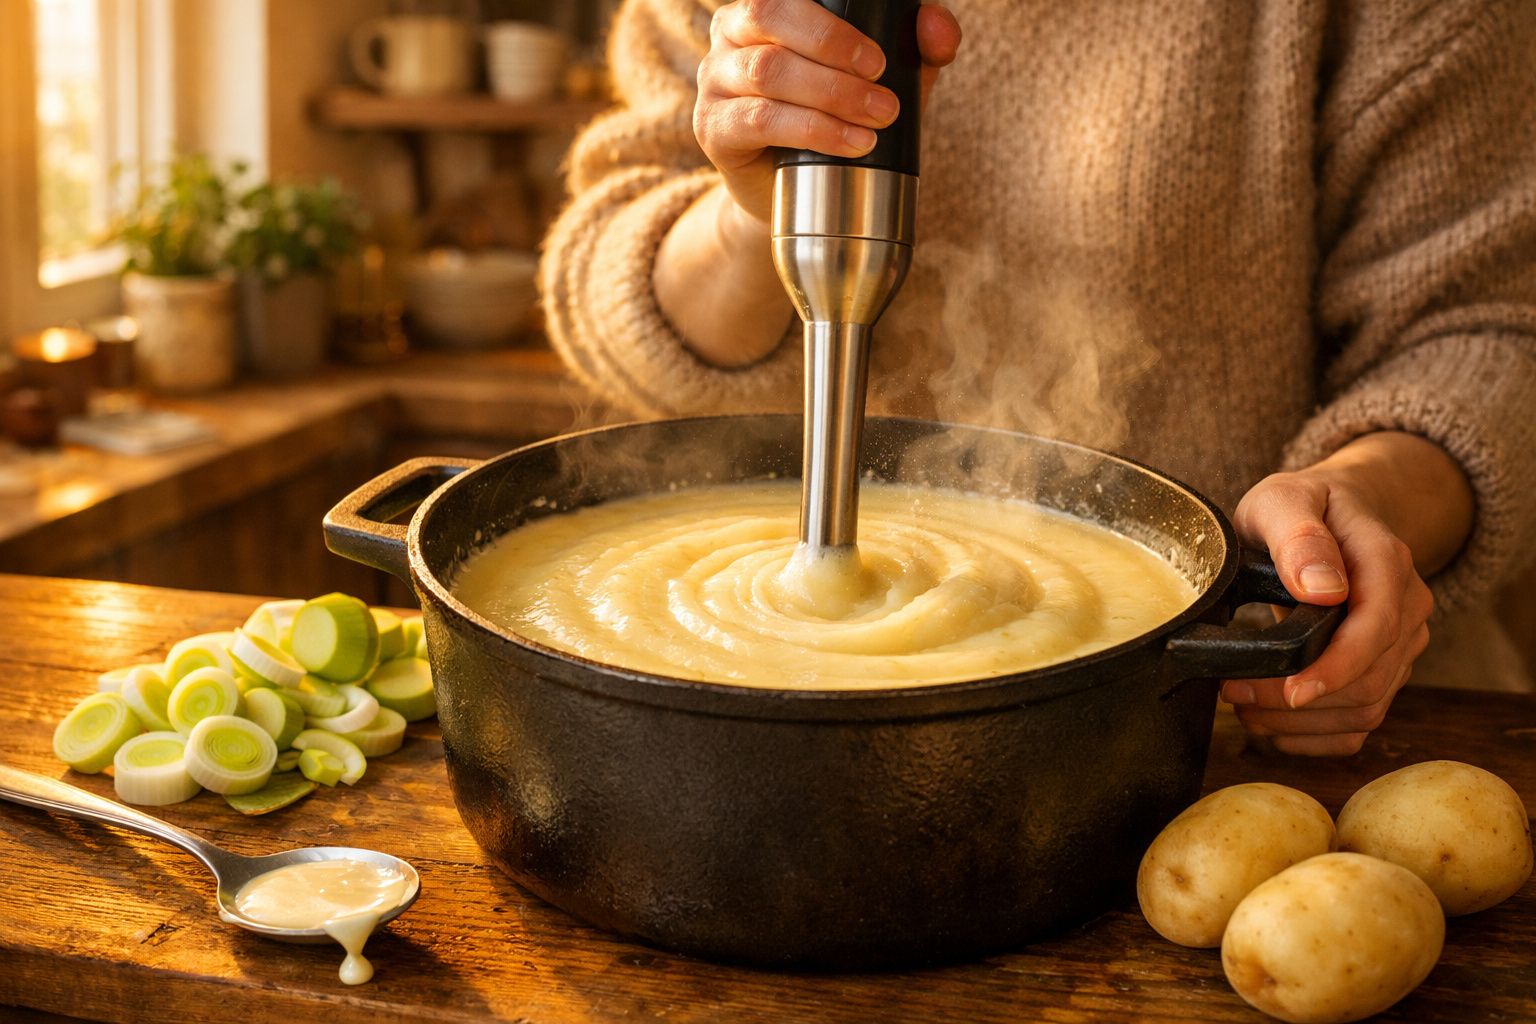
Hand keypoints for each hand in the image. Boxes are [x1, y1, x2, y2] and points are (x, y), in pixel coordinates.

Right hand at [695, 0, 961, 221]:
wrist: (801, 195)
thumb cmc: (838, 118)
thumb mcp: (881, 79)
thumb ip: (916, 46)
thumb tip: (936, 28)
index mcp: (765, 10)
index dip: (831, 24)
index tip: (879, 62)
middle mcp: (730, 35)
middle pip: (770, 18)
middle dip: (834, 53)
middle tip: (884, 97)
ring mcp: (715, 81)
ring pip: (766, 71)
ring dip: (829, 97)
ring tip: (876, 121)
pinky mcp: (712, 128)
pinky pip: (756, 119)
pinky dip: (809, 130)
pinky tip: (848, 144)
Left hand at [1221, 433, 1470, 755]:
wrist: (1332, 513)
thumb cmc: (1302, 505)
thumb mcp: (1284, 499)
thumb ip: (1298, 535)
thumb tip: (1321, 589)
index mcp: (1386, 563)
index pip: (1377, 628)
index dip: (1337, 667)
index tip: (1291, 691)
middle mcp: (1405, 609)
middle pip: (1369, 680)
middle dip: (1300, 701)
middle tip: (1233, 694)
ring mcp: (1400, 645)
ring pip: (1365, 708)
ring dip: (1301, 723)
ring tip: (1244, 708)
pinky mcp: (1384, 671)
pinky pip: (1361, 724)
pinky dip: (1316, 737)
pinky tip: (1274, 727)